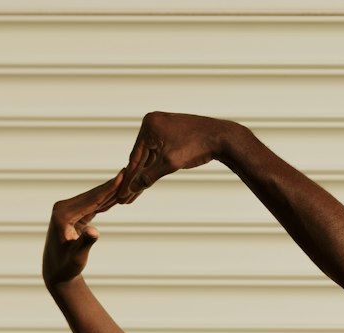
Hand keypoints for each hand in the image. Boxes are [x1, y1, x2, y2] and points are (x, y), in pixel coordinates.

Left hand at [42, 171, 124, 286]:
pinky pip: (92, 205)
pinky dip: (105, 200)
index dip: (109, 188)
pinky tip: (116, 194)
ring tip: (126, 178)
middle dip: (112, 184)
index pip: (91, 199)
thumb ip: (85, 242)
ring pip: (93, 198)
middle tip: (129, 170)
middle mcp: (63, 208)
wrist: (57, 272)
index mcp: (63, 214)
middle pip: (93, 194)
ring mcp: (67, 210)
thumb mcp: (77, 257)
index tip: (122, 176)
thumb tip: (95, 232)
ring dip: (110, 190)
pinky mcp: (72, 214)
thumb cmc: (67, 267)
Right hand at [115, 111, 232, 203]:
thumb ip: (149, 176)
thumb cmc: (196, 147)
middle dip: (134, 179)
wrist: (221, 137)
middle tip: (124, 199)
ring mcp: (162, 127)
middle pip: (140, 157)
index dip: (129, 179)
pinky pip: (158, 153)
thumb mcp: (169, 163)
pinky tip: (147, 181)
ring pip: (149, 157)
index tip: (122, 195)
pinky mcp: (171, 133)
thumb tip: (132, 188)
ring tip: (133, 195)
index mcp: (149, 124)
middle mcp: (153, 122)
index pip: (135, 157)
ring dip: (143, 176)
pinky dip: (154, 168)